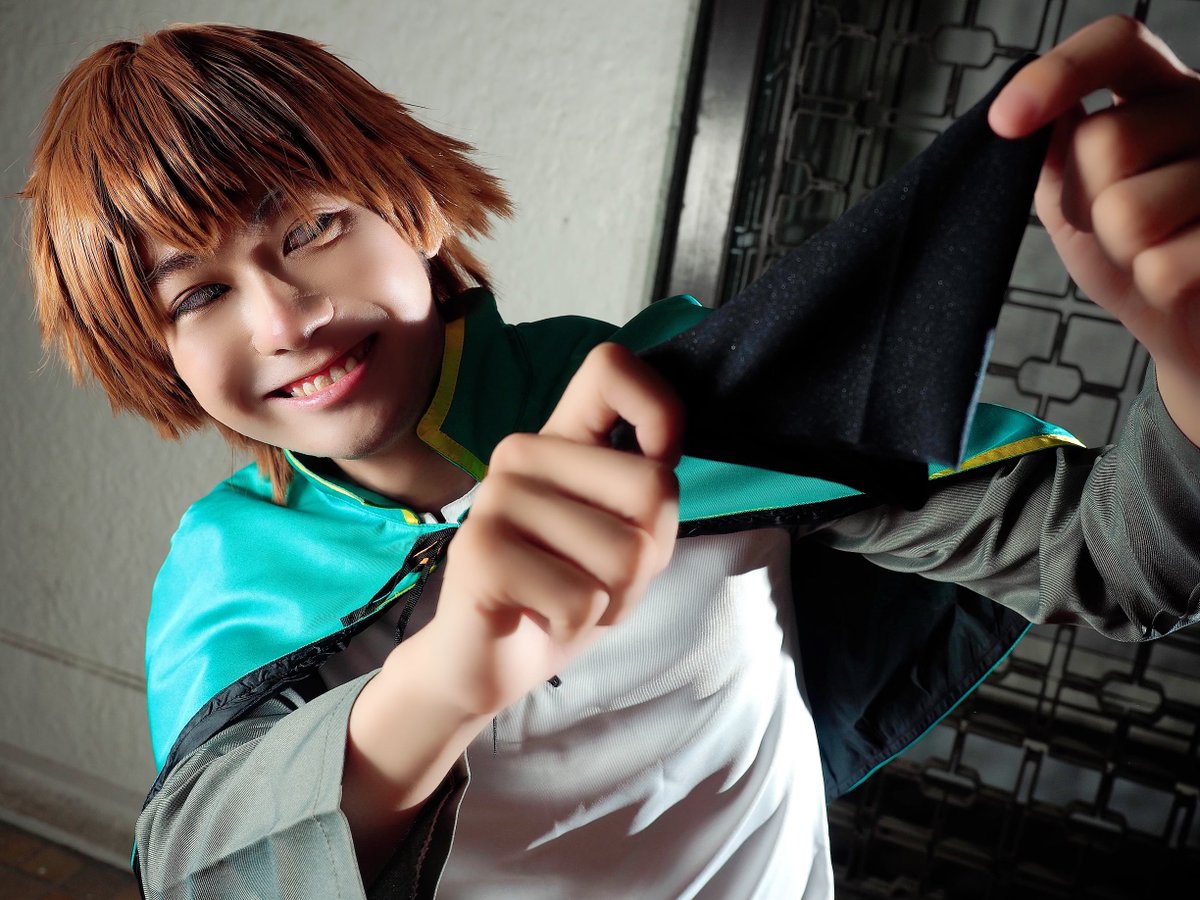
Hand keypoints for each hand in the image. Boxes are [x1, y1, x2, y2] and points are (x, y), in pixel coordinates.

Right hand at [427, 342, 681, 716]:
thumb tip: (663, 466)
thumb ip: (645, 496)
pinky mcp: (480, 552)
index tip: (657, 460)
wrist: (486, 663)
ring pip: (626, 555)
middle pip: (654, 488)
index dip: (658, 409)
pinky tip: (540, 620)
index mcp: (560, 439)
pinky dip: (577, 627)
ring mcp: (497, 498)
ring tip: (567, 602)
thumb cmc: (562, 594)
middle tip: (597, 579)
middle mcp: (522, 454)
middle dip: (649, 559)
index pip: (611, 367)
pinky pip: (582, 599)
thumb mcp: (624, 540)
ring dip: (613, 601)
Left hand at [989, 16, 1199, 444]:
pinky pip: (1165, 268)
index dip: (1059, 74)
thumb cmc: (1129, 253)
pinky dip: (1156, 288)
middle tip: (1115, 228)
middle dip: (1086, 204)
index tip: (1005, 121)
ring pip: (1129, 212)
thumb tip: (1019, 113)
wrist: (1189, 321)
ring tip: (1153, 252)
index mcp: (1162, 93)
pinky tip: (1184, 280)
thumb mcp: (1074, 193)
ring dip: (1123, 253)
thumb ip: (1055, 151)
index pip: (1118, 45)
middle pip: (1104, 143)